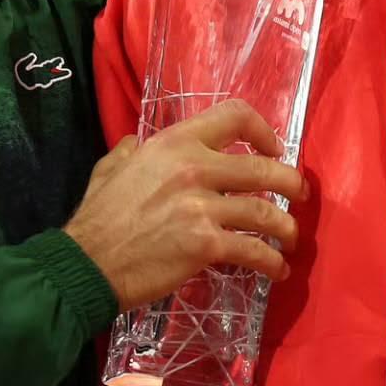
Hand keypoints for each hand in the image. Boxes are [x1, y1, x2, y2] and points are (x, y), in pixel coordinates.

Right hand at [64, 100, 305, 310]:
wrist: (87, 263)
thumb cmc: (98, 217)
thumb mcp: (112, 166)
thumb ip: (131, 150)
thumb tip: (137, 144)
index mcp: (174, 142)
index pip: (235, 116)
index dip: (264, 131)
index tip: (274, 149)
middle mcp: (194, 167)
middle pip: (264, 167)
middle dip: (291, 183)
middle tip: (299, 196)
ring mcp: (202, 206)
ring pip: (266, 212)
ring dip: (287, 228)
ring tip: (291, 239)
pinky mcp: (206, 244)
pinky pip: (254, 250)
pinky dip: (272, 261)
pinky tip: (276, 269)